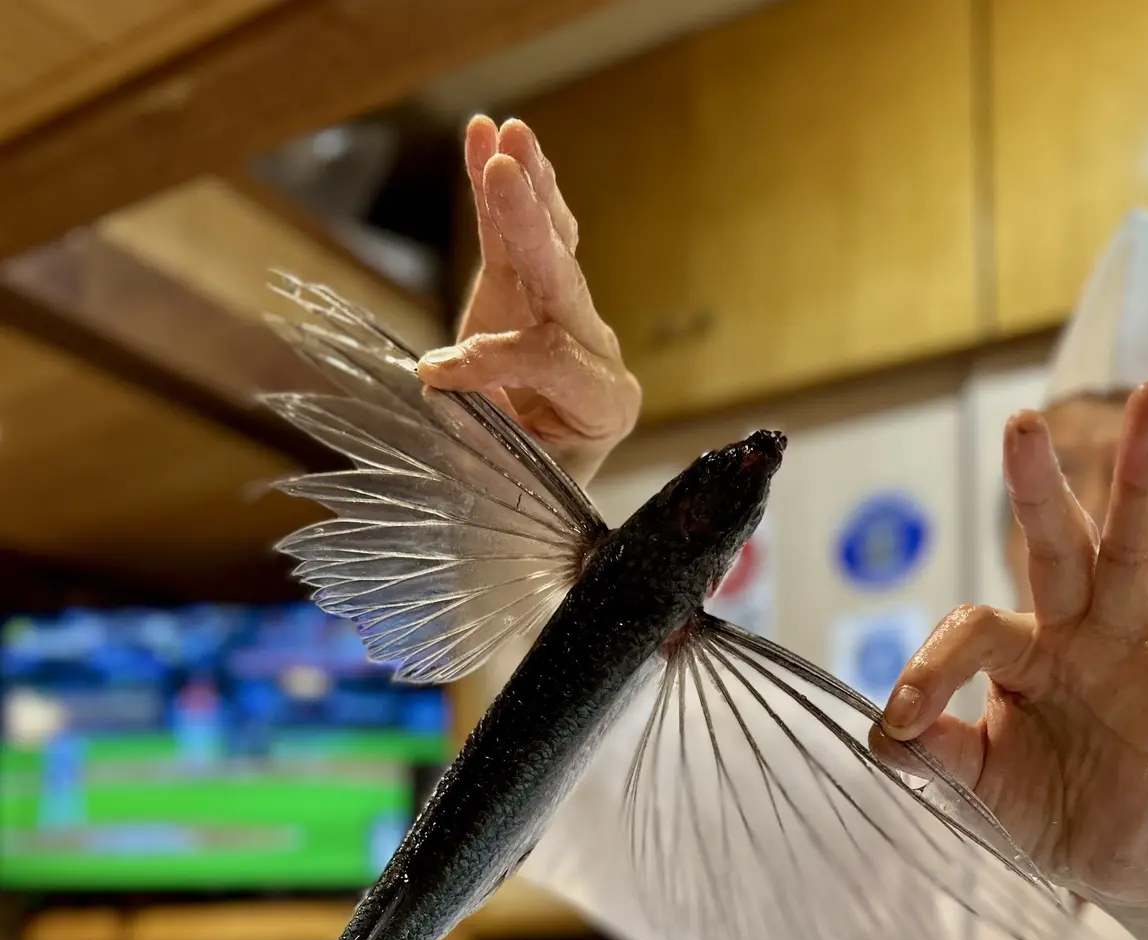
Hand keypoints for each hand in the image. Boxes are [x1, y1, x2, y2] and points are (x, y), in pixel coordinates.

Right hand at [416, 115, 640, 485]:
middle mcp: (597, 352)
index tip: (437, 375)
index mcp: (606, 404)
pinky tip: (487, 136)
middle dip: (531, 228)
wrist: (539, 486)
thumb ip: (481, 432)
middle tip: (509, 175)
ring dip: (522, 189)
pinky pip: (518, 238)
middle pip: (562, 285)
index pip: (553, 358)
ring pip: (547, 247)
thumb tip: (444, 379)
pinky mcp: (529, 295)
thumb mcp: (509, 478)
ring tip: (506, 135)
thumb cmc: (523, 493)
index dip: (493, 359)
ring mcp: (566, 318)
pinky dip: (502, 192)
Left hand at [880, 382, 1147, 911]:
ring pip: (1134, 556)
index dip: (931, 666)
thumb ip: (931, 754)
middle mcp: (1071, 636)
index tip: (899, 719)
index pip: (971, 631)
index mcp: (1014, 654)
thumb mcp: (967, 786)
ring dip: (1139, 485)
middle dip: (1037, 488)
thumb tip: (881, 733)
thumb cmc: (1026, 808)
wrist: (1094, 863)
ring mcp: (1130, 653)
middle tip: (1020, 423)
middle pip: (1055, 547)